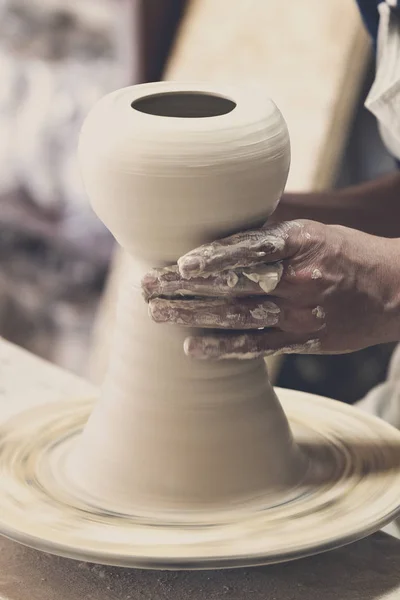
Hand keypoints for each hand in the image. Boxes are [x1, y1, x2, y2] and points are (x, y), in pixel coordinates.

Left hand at [142, 220, 399, 358]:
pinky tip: (191, 347)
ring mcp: (299, 314)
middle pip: (232, 284)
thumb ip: (271, 235)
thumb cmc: (347, 254)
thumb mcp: (314, 231)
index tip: (178, 264)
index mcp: (301, 244)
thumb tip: (222, 233)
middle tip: (146, 287)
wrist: (393, 291)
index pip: (249, 250)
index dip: (212, 258)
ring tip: (156, 314)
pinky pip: (256, 346)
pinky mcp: (301, 340)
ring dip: (192, 316)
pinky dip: (222, 347)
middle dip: (185, 288)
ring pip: (237, 316)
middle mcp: (298, 280)